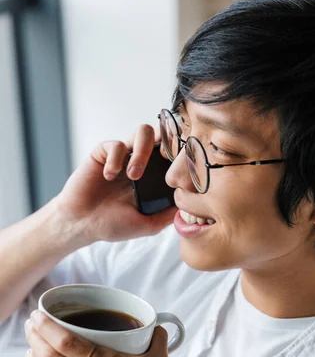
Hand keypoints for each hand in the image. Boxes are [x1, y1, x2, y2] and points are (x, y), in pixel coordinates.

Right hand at [55, 124, 176, 243]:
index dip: (182, 155)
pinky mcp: (104, 153)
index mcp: (154, 177)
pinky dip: (116, 159)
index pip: (175, 155)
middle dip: (169, 143)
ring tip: (133, 175)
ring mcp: (124, 155)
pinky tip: (109, 176)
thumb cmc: (113, 225)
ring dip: (143, 152)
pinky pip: (116, 144)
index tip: (181, 168)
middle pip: (165, 135)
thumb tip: (191, 206)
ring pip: (144, 131)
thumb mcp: (147, 225)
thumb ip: (167, 215)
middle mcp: (142, 162)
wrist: (81, 224)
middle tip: (165, 161)